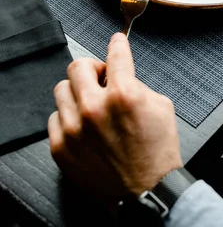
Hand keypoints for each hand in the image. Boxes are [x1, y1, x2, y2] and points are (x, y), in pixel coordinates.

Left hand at [48, 33, 182, 204]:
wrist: (148, 190)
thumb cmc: (157, 151)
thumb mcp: (160, 106)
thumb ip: (137, 84)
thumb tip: (119, 72)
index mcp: (123, 94)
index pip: (115, 54)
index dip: (117, 43)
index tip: (115, 41)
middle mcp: (95, 108)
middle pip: (78, 66)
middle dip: (92, 68)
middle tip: (101, 78)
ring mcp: (75, 129)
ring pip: (62, 89)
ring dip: (77, 92)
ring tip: (90, 104)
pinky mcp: (61, 148)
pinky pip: (54, 117)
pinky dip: (68, 117)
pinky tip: (82, 125)